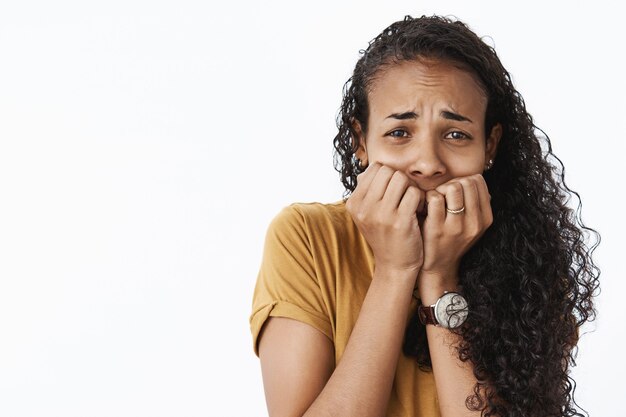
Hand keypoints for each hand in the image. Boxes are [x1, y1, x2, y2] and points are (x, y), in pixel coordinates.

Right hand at [346, 163, 424, 274]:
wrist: (394, 265)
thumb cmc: (385, 236)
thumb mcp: (367, 215)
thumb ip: (368, 191)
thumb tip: (372, 168)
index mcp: (354, 203)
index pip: (375, 168)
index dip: (389, 176)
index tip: (393, 192)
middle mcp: (364, 208)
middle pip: (388, 171)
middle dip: (400, 180)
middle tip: (404, 196)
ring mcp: (381, 215)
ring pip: (401, 179)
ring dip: (410, 188)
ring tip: (411, 203)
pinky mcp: (400, 222)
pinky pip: (414, 193)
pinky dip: (420, 199)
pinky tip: (418, 211)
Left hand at [418, 174, 492, 294]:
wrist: (438, 268)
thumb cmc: (452, 241)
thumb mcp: (472, 225)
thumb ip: (476, 204)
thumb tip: (475, 180)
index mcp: (485, 219)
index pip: (479, 181)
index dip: (463, 180)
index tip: (454, 191)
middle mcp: (474, 223)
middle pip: (466, 182)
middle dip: (451, 183)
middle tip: (442, 195)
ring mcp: (456, 227)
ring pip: (452, 188)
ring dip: (440, 189)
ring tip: (434, 200)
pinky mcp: (437, 229)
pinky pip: (434, 198)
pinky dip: (427, 197)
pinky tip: (424, 207)